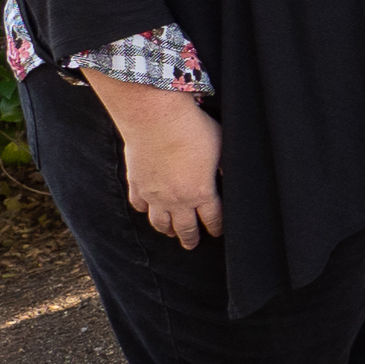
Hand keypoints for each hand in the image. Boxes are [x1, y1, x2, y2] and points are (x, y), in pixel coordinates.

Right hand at [89, 72, 222, 249]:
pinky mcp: (136, 184)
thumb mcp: (222, 147)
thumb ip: (224, 166)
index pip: (212, 218)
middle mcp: (177, 200)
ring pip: (160, 222)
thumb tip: (228, 175)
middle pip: (185, 228)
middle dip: (190, 238)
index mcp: (202, 192)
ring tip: (170, 234)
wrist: (156, 118)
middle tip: (192, 245)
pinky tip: (148, 211)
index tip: (217, 231)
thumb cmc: (193, 129)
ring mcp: (154, 194)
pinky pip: (140, 206)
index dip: (216, 227)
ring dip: (166, 230)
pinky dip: (144, 211)